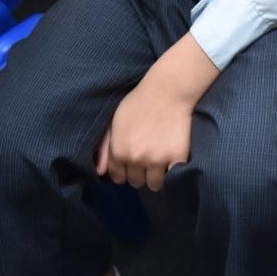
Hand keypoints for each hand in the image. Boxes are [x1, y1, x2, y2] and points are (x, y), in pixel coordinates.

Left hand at [95, 33, 219, 191]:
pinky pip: (172, 177)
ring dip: (157, 174)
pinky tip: (172, 158)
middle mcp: (135, 158)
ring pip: (154, 184)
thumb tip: (100, 173)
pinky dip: (173, 171)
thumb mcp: (115, 121)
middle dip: (141, 172)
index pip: (118, 177)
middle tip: (148, 155)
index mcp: (119, 150)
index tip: (134, 160)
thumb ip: (105, 147)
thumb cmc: (139, 102)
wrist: (168, 90)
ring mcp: (157, 160)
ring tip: (160, 158)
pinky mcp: (176, 158)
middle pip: (136, 182)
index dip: (126, 169)